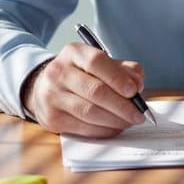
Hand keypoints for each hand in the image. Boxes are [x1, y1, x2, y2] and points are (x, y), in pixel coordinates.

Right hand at [21, 42, 146, 136]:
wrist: (45, 87)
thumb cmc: (82, 75)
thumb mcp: (102, 64)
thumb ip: (124, 70)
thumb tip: (138, 84)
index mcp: (73, 53)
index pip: (96, 62)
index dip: (117, 77)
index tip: (134, 91)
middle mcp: (58, 72)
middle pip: (95, 90)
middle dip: (122, 105)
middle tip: (138, 114)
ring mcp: (52, 96)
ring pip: (89, 112)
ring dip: (115, 120)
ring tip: (129, 122)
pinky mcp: (51, 118)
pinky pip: (83, 128)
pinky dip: (104, 130)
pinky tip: (114, 128)